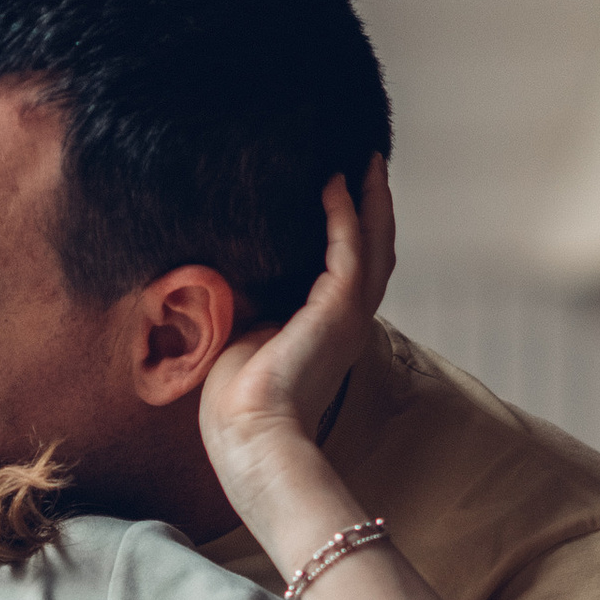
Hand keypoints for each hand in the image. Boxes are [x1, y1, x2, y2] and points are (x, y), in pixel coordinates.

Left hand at [196, 158, 394, 517]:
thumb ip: (251, 310)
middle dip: (376, 209)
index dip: (355, 236)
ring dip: (372, 201)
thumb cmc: (238, 408)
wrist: (249, 437)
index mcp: (327, 336)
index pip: (351, 276)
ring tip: (366, 162)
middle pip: (376, 254)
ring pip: (375, 245)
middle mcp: (348, 325)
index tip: (346, 197)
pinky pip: (350, 247)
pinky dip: (345, 213)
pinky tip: (334, 183)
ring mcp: (349, 317)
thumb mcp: (244, 342)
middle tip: (370, 165)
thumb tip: (223, 282)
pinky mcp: (339, 309)